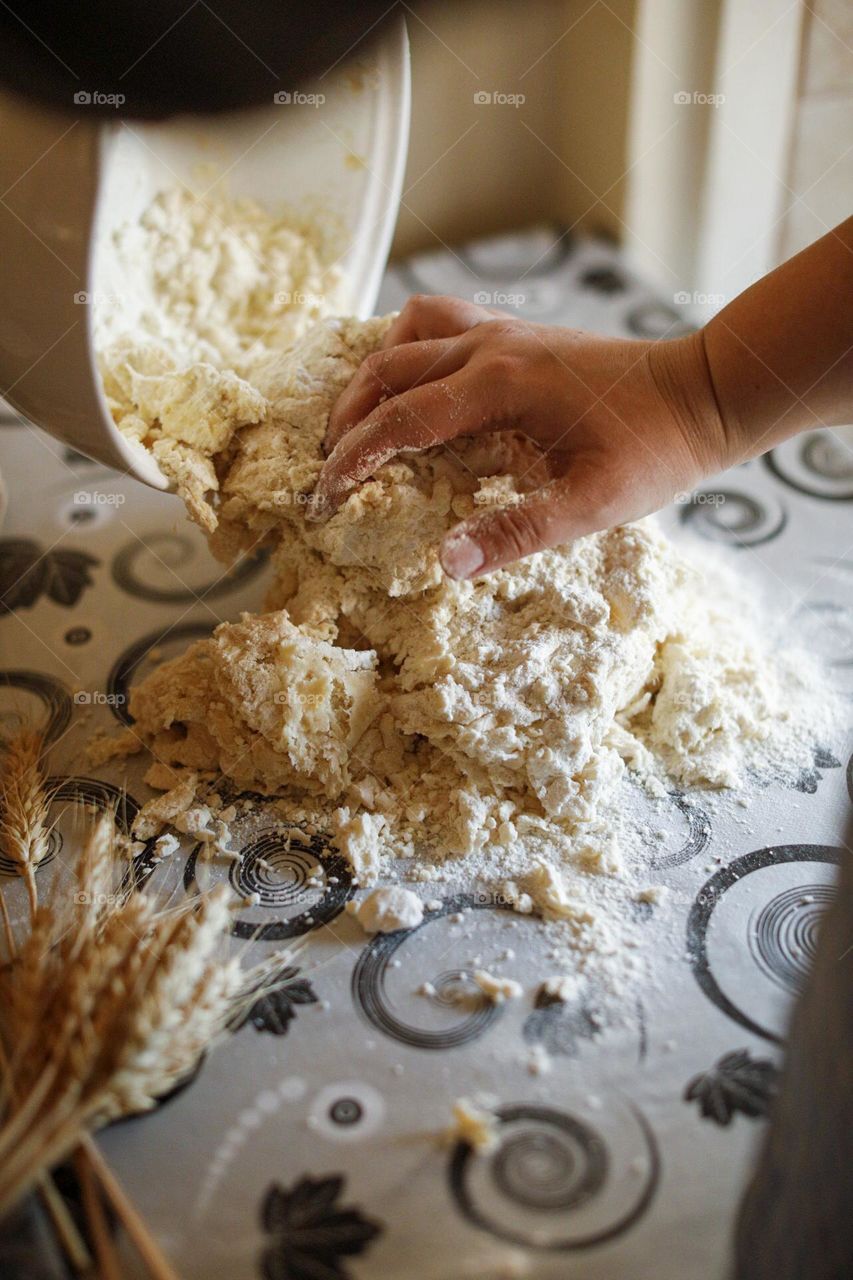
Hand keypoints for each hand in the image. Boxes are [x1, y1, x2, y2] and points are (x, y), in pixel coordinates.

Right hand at [314, 294, 728, 577]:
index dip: (352, 459)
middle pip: (387, 371)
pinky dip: (409, 348)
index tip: (323, 495)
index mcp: (501, 385)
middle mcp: (492, 345)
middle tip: (329, 469)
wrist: (704, 392)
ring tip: (359, 426)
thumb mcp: (593, 506)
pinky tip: (415, 387)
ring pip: (407, 335)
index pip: (399, 420)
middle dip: (347, 420)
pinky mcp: (517, 331)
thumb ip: (516, 533)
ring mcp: (503, 330)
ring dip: (372, 377)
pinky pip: (440, 323)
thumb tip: (443, 564)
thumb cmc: (655, 451)